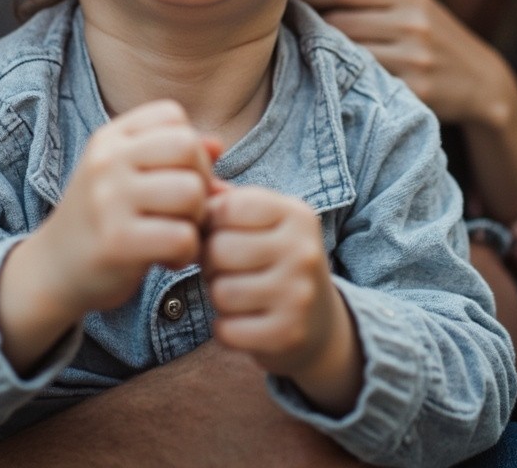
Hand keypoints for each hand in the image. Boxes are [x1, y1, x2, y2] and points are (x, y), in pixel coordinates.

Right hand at [0, 100, 220, 371]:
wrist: (51, 271)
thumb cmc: (103, 219)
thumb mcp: (128, 176)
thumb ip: (172, 156)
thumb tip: (218, 146)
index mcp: (110, 138)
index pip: (172, 115)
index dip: (189, 146)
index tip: (177, 176)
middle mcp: (106, 161)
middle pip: (187, 147)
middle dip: (200, 180)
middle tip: (185, 210)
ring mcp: (108, 200)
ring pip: (191, 192)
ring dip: (196, 220)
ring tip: (177, 233)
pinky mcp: (116, 242)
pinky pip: (182, 237)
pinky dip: (187, 253)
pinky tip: (169, 259)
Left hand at [203, 186, 361, 415]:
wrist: (319, 321)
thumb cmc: (276, 260)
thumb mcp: (263, 222)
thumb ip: (227, 200)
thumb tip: (196, 182)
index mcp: (296, 214)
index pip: (227, 207)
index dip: (211, 224)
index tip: (223, 235)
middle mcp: (303, 250)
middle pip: (219, 250)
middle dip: (211, 263)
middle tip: (227, 270)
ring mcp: (298, 294)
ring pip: (221, 292)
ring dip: (218, 297)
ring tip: (238, 293)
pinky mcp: (288, 334)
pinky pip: (227, 330)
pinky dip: (225, 329)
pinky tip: (244, 322)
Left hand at [296, 0, 509, 128]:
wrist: (485, 84)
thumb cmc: (434, 39)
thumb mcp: (414, 7)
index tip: (285, 2)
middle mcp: (413, 23)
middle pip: (338, 22)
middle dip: (309, 27)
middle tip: (285, 32)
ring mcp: (415, 59)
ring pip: (346, 53)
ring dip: (321, 55)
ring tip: (304, 56)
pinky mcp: (415, 91)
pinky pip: (364, 83)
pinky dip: (344, 80)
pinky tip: (332, 80)